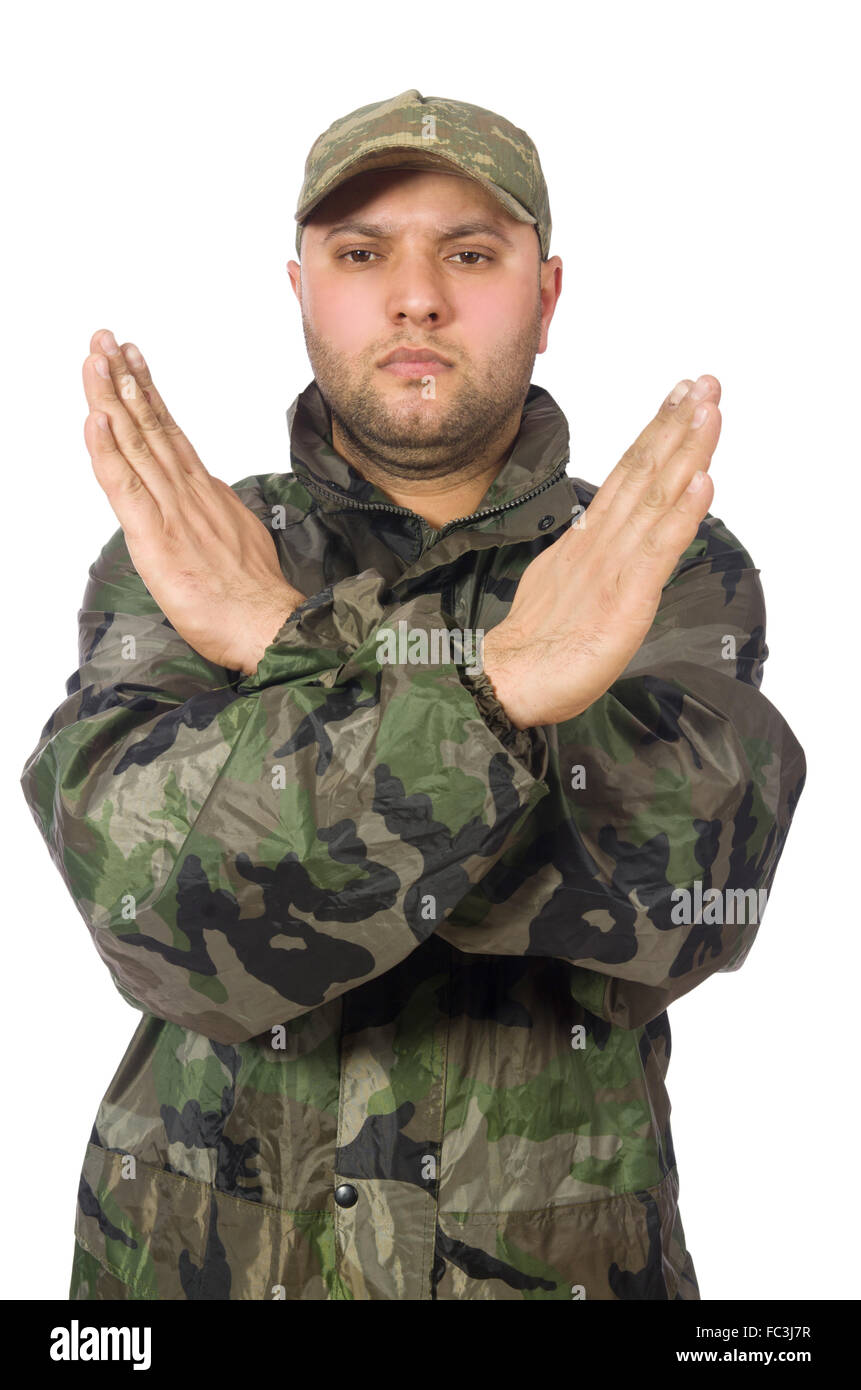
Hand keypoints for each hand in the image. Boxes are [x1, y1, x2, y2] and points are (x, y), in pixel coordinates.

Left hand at [82, 329, 306, 674]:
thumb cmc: (255, 597)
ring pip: (135, 444)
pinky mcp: (157, 538)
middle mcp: (188, 492)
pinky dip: (108, 451)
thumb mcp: (239, 539)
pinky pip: (126, 487)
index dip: (147, 393)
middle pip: (149, 425)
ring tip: (96, 358)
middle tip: (104, 338)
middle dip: (123, 378)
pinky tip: (95, 420)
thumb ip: (219, 514)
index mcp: (206, 493)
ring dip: (111, 398)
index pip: (169, 433)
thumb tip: (211, 502)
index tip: (131, 359)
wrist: (270, 625)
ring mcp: (172, 510)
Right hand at [481, 375, 720, 727]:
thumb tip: (608, 538)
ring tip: (708, 409)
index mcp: (589, 540)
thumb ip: (591, 559)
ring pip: (655, 498)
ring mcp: (613, 567)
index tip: (682, 396)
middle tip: (705, 382)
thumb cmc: (539, 645)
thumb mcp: (568, 588)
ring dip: (686, 451)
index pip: (628, 475)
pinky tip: (703, 481)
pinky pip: (659, 551)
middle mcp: (602, 543)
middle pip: (644, 473)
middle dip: (677, 425)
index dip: (657, 433)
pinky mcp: (626, 599)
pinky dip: (683, 514)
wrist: (507, 683)